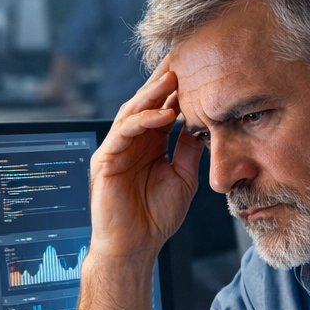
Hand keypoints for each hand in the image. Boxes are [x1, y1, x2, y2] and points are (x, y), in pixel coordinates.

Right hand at [87, 60, 203, 261]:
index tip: (199, 73)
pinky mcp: (105, 159)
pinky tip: (165, 114)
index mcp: (149, 145)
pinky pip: (124, 132)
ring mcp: (116, 149)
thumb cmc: (156, 218)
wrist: (134, 248)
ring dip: (153, 94)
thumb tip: (203, 125)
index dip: (178, 92)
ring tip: (174, 78)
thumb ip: (188, 151)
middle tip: (183, 62)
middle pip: (146, 104)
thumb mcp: (182, 178)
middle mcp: (131, 142)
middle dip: (163, 83)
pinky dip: (144, 120)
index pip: (162, 110)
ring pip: (133, 112)